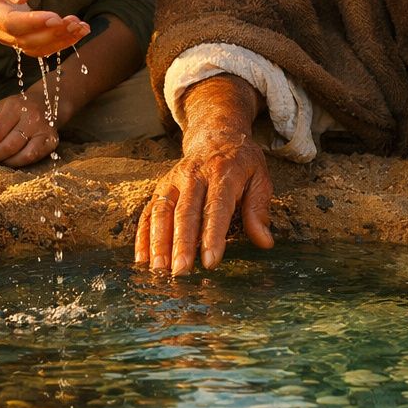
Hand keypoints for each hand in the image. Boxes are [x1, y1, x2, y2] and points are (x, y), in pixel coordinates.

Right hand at [0, 0, 89, 56]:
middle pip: (24, 40)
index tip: (56, 17)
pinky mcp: (18, 36)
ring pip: (33, 48)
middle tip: (77, 22)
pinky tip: (78, 32)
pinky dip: (59, 42)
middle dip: (53, 33)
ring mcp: (5, 35)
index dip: (33, 23)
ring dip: (60, 41)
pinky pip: (38, 46)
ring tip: (83, 28)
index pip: (10, 22)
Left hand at [0, 91, 59, 166]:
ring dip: (1, 160)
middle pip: (7, 144)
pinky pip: (33, 157)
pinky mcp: (51, 140)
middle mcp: (31, 117)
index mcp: (14, 107)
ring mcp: (43, 130)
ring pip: (19, 152)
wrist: (48, 102)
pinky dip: (17, 163)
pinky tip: (9, 162)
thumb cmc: (16, 109)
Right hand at [135, 129, 273, 275]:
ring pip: (162, 212)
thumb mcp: (260, 178)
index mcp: (222, 174)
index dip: (212, 235)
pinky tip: (142, 259)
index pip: (216, 207)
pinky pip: (149, 212)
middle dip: (182, 243)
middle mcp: (193, 175)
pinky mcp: (161, 188)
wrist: (215, 136)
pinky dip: (143, 236)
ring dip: (158, 242)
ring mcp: (173, 181)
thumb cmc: (240, 163)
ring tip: (160, 270)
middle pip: (185, 212)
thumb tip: (265, 242)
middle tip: (181, 271)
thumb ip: (259, 209)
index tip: (211, 262)